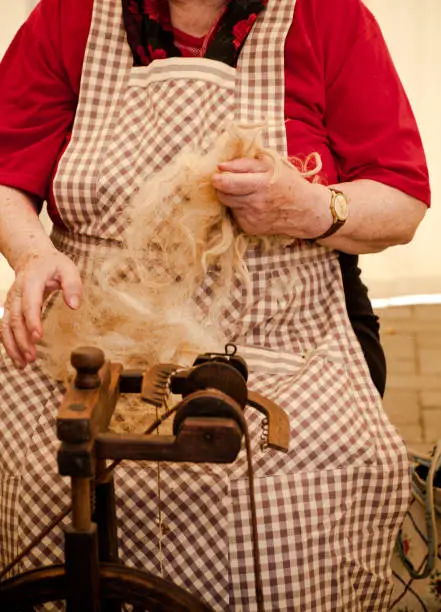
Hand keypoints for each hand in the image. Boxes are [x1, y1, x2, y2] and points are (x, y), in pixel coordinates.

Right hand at [1, 247, 81, 367]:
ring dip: (13, 346)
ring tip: (23, 364)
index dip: (32, 321)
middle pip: (15, 318)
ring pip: (6, 325)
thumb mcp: (68, 268)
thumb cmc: (53, 264)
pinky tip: (18, 359)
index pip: (29, 303)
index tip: (39, 337)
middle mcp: (16, 292)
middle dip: (22, 340)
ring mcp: (10, 301)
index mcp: (31, 281)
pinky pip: (5, 328)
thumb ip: (73, 285)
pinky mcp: (9, 309)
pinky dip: (9, 344)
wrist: (32, 257)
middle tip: (32, 358)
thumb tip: (75, 305)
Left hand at [211, 156, 330, 237]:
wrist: (305, 210)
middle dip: (222, 187)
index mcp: (261, 184)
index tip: (216, 176)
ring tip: (247, 193)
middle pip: (223, 195)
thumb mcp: (271, 165)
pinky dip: (240, 209)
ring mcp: (252, 218)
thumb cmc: (288, 183)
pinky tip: (253, 205)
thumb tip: (220, 166)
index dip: (217, 179)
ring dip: (232, 198)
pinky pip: (236, 215)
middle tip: (231, 182)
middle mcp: (255, 203)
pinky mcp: (250, 228)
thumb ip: (244, 164)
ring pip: (228, 205)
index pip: (227, 183)